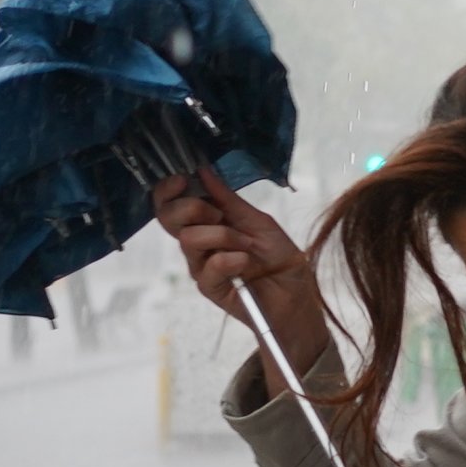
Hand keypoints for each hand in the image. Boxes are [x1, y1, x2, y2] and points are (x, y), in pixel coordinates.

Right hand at [155, 170, 335, 383]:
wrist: (298, 295)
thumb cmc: (280, 258)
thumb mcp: (258, 221)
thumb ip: (228, 199)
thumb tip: (202, 171)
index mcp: (207, 221)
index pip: (171, 203)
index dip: (168, 189)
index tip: (183, 178)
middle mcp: (199, 242)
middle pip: (167, 218)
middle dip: (191, 207)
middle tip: (218, 214)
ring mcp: (201, 265)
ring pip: (188, 239)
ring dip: (222, 235)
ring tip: (247, 244)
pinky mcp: (210, 288)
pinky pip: (208, 267)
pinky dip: (230, 259)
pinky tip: (246, 262)